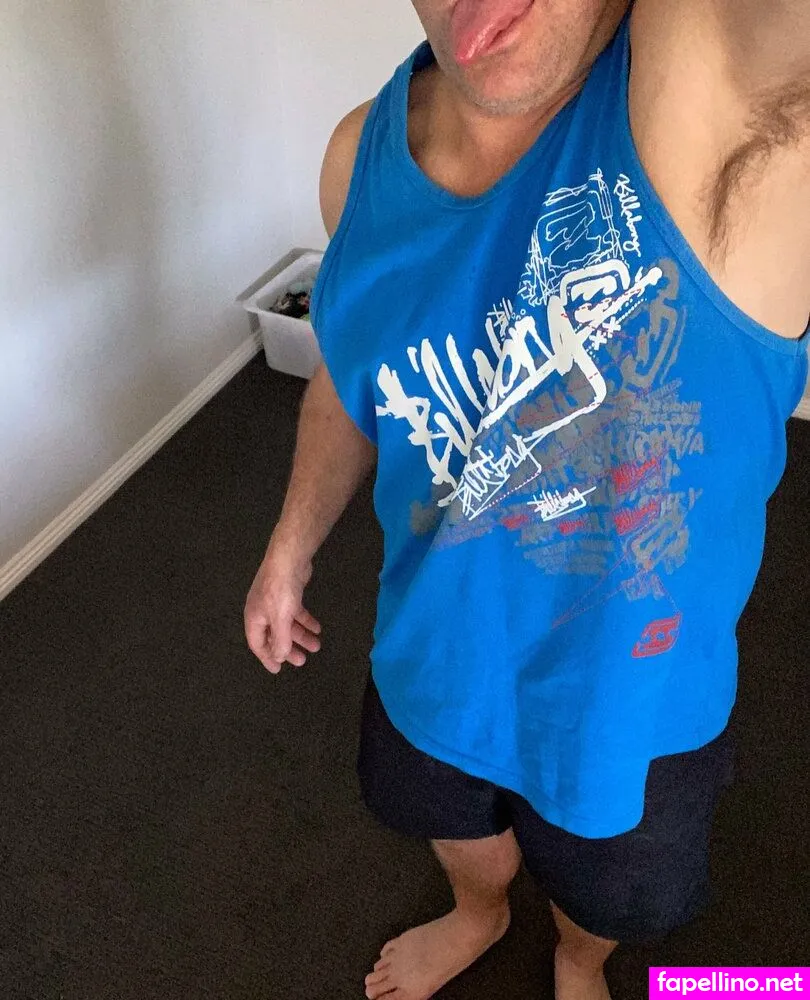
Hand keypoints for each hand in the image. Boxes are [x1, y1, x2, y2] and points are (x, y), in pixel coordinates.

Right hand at [244, 543, 321, 673]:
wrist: (288, 559)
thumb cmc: (280, 591)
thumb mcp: (280, 619)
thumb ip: (279, 640)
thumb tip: (279, 657)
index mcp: (254, 618)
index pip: (258, 644)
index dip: (267, 658)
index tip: (278, 670)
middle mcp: (262, 611)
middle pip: (274, 635)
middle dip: (288, 649)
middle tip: (302, 661)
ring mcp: (276, 602)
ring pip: (287, 625)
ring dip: (301, 636)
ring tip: (316, 646)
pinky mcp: (289, 594)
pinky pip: (296, 613)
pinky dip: (305, 621)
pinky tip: (317, 628)